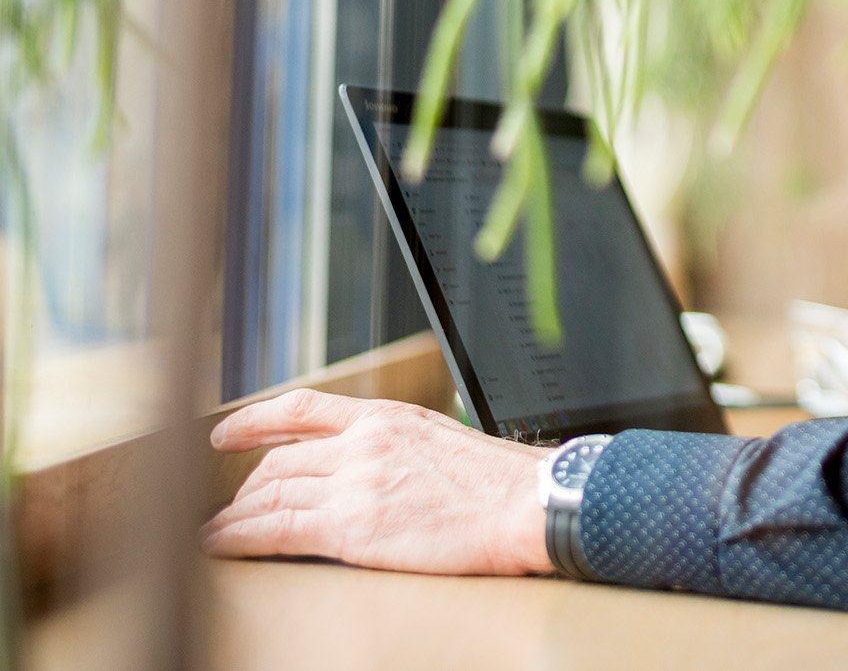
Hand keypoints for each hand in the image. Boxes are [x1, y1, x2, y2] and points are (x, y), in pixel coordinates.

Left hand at [202, 389, 550, 575]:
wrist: (527, 505)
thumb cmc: (502, 485)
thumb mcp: (445, 443)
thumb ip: (403, 449)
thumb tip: (385, 471)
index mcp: (388, 418)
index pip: (304, 409)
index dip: (256, 420)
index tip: (225, 432)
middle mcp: (363, 444)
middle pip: (280, 462)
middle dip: (246, 487)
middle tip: (232, 508)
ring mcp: (355, 484)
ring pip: (270, 496)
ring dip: (234, 517)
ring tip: (213, 534)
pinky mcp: (351, 528)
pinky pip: (275, 530)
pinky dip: (238, 538)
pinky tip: (220, 546)